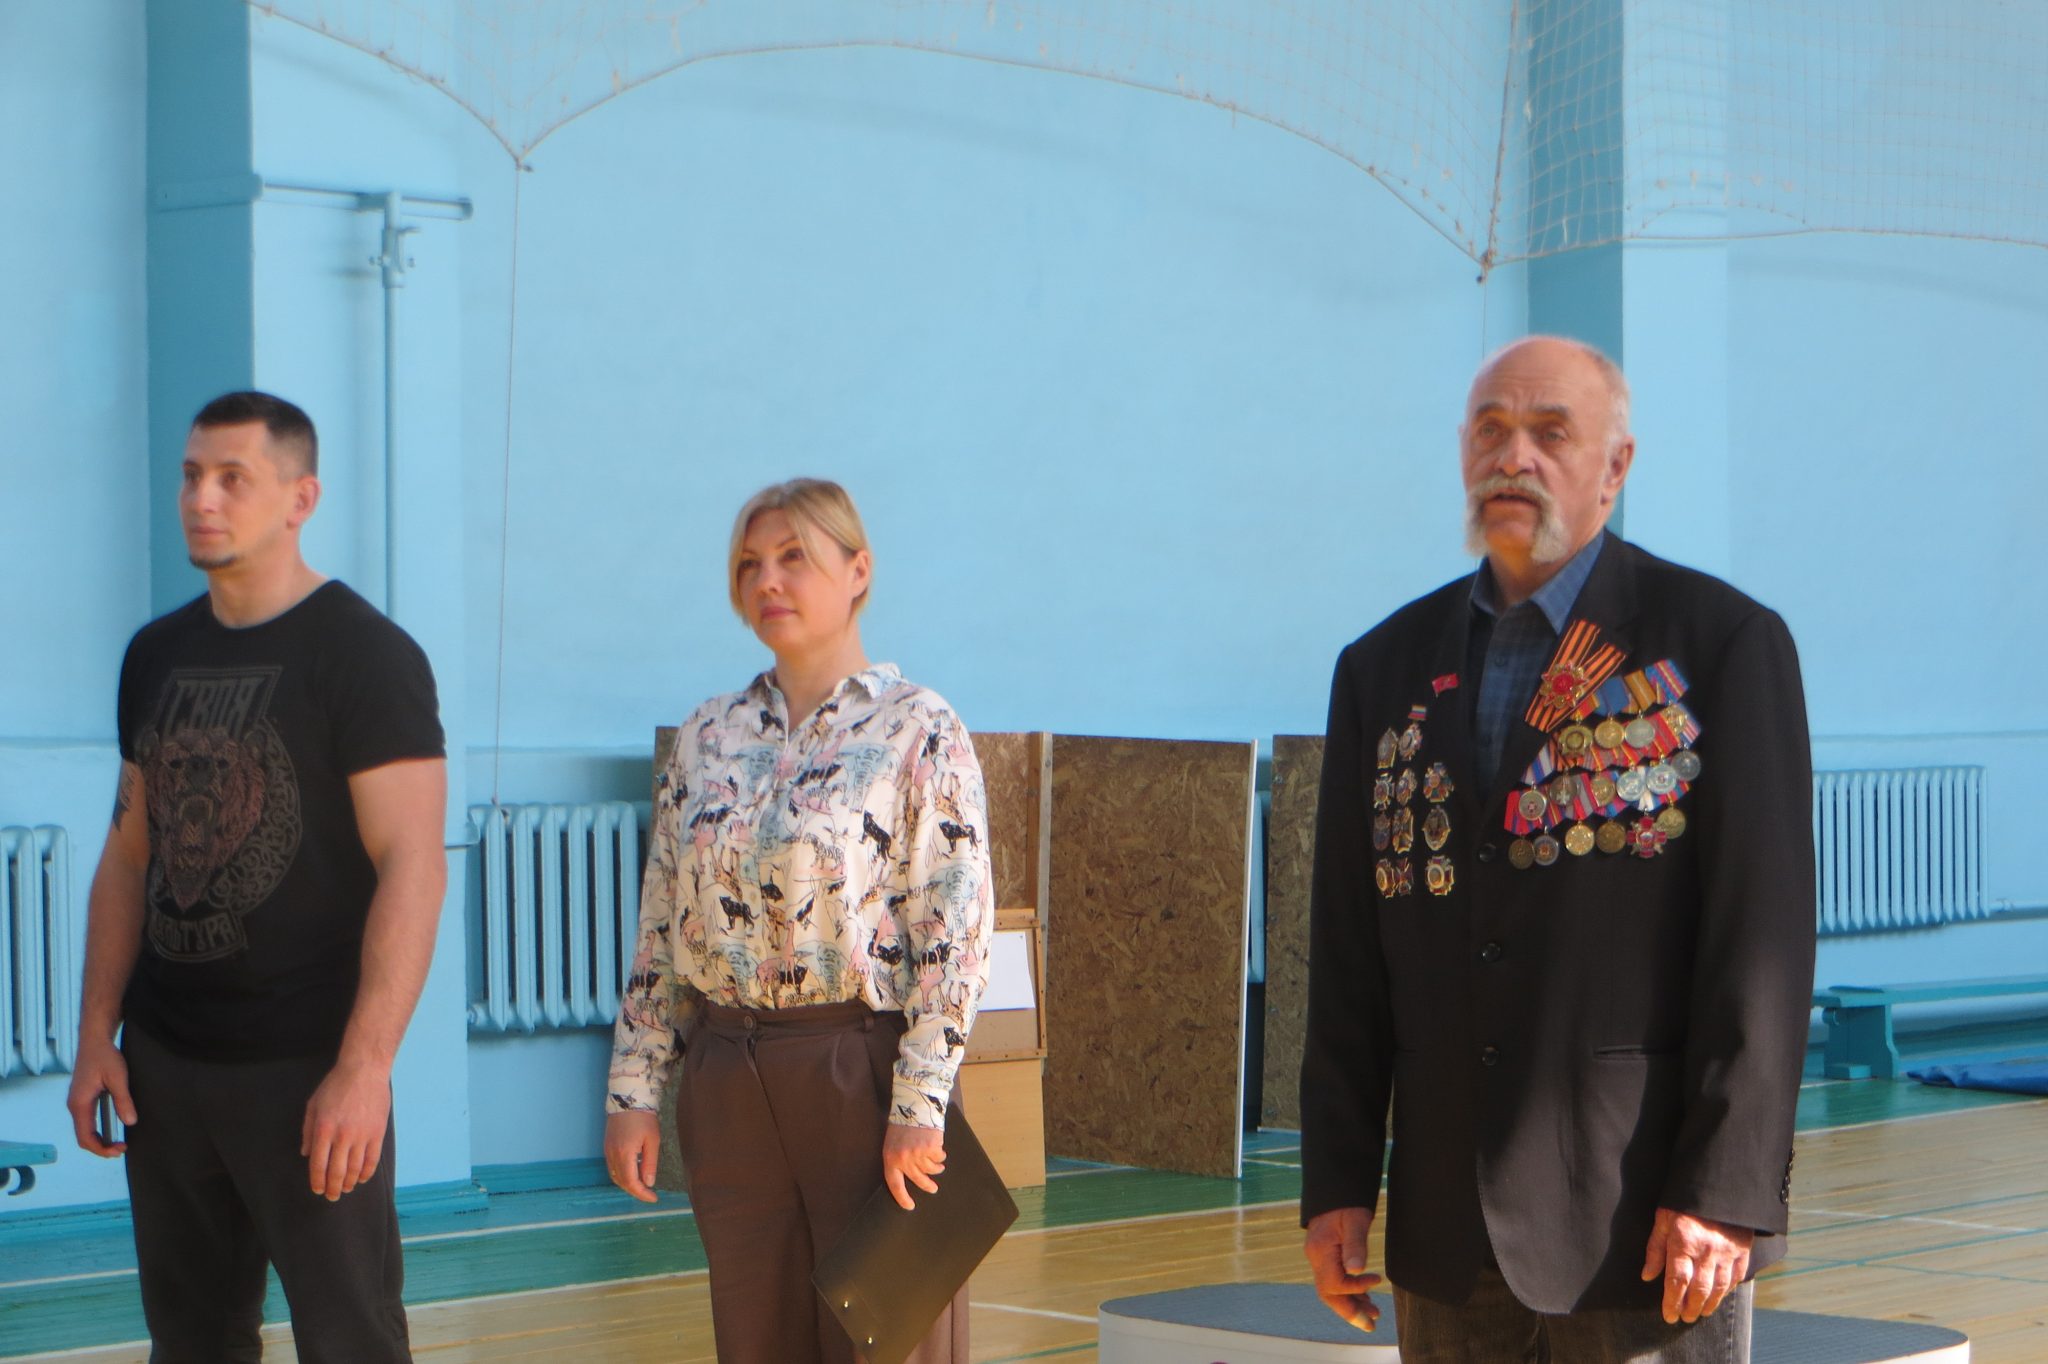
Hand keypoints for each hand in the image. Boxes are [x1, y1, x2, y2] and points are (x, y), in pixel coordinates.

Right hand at [65, 1035, 136, 1156]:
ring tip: (118, 1144)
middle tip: (122, 1149)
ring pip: (84, 1130)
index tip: (119, 1150)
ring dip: (99, 1140)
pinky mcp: (82, 1099)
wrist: (94, 1040)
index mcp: (80, 1103)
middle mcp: (74, 1106)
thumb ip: (123, 1100)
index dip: (101, 1148)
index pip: (85, 1136)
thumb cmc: (105, 1056)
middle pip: (83, 1137)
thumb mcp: (118, 1077)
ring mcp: (77, 1102)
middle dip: (101, 1147)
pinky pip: (87, 1121)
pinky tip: (112, 1130)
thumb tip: (130, 1122)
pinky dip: (98, 1130)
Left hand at [301, 1061, 390, 1200]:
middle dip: (332, 1188)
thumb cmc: (336, 1085)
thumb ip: (308, 1131)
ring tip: (345, 1189)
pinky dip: (366, 1172)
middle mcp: (342, 1136)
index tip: (317, 1189)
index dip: (317, 1181)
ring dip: (348, 1183)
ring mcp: (362, 1135)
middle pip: (336, 1171)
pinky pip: (372, 1159)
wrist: (364, 1070)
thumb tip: (308, 1154)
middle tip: (331, 1196)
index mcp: (324, 1129)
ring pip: (355, 1168)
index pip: (318, 1164)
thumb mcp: (313, 1105)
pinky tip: (361, 1178)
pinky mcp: (377, 1132)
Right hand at [605, 1110, 661, 1203]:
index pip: (631, 1182)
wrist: (628, 1098)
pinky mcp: (607, 1147)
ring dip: (628, 1185)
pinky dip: (622, 1176)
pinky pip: (612, 1168)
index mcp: (625, 1154)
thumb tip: (648, 1183)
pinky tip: (633, 1174)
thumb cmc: (644, 1118)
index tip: (653, 1198)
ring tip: (642, 1186)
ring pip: (615, 1176)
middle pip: (621, 1182)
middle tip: (649, 1194)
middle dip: (635, 1191)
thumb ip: (650, 1163)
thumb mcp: (652, 1140)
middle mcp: (613, 1155)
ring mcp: (608, 1151)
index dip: (642, 1193)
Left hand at [882, 1122, 945, 1209]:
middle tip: (933, 1189)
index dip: (902, 1197)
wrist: (913, 1106)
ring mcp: (919, 1154)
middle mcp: (904, 1160)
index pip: (895, 1184)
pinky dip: (941, 1155)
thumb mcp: (892, 1143)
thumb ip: (898, 1159)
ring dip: (936, 1167)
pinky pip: (939, 1158)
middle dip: (927, 1186)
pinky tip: (938, 1149)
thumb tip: (911, 1175)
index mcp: (891, 1159)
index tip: (909, 1206)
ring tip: (938, 1164)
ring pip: (931, 1169)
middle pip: (918, 1179)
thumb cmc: (902, 1125)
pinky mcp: (932, 1148)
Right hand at [1304, 1206, 1380, 1329]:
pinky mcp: (1325, 1258)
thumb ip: (1355, 1245)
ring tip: (1373, 1315)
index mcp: (1320, 1250)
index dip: (1356, 1288)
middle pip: (1328, 1294)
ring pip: (1330, 1291)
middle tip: (1371, 1325)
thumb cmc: (1346, 1202)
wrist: (1335, 1189)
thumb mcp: (1355, 1221)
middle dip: (1349, 1312)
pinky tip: (1365, 1299)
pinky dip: (1349, 1293)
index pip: (1334, 1282)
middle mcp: (1315, 1257)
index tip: (1377, 1280)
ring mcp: (1318, 1258)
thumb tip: (1357, 1270)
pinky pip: (1333, 1282)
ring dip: (1351, 1305)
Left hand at [1641, 1207, 1752, 1322]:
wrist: (1718, 1186)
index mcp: (1684, 1243)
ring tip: (1700, 1313)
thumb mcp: (1663, 1220)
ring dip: (1709, 1303)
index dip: (1672, 1301)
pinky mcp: (1742, 1250)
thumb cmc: (1683, 1203)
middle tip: (1684, 1318)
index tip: (1668, 1316)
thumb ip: (1655, 1249)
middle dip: (1691, 1307)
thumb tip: (1647, 1276)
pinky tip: (1719, 1296)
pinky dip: (1727, 1290)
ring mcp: (1727, 1252)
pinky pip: (1736, 1277)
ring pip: (1719, 1287)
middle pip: (1699, 1289)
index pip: (1677, 1281)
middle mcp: (1707, 1251)